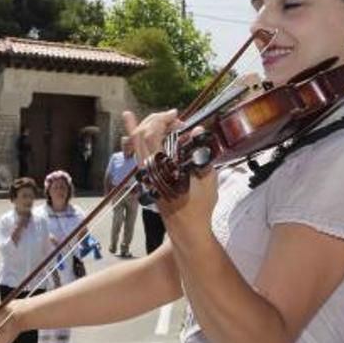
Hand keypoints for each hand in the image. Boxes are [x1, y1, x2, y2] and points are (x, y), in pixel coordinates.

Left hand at [123, 108, 217, 236]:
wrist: (186, 227)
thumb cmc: (199, 205)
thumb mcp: (207, 177)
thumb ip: (200, 152)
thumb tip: (197, 130)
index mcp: (161, 167)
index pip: (152, 135)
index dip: (162, 120)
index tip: (176, 115)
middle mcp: (148, 169)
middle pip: (140, 135)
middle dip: (156, 120)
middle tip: (174, 118)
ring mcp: (145, 173)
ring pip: (136, 143)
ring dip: (149, 127)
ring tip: (165, 119)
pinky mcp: (146, 176)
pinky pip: (139, 152)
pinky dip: (140, 137)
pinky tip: (137, 125)